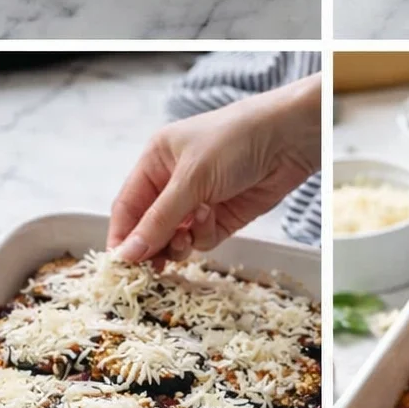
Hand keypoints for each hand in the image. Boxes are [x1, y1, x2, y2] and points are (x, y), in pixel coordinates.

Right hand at [108, 74, 319, 263]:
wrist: (289, 139)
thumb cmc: (235, 140)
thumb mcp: (190, 178)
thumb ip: (159, 220)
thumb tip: (127, 254)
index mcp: (156, 162)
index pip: (128, 206)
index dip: (122, 236)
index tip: (119, 265)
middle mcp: (173, 183)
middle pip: (149, 228)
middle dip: (151, 246)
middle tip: (152, 267)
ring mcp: (198, 201)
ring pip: (175, 239)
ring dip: (179, 242)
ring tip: (187, 235)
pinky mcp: (222, 217)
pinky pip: (201, 239)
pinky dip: (203, 235)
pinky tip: (213, 216)